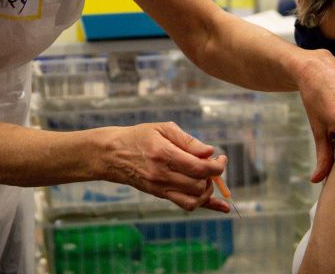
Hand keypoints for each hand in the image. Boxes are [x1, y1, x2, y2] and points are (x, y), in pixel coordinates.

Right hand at [102, 122, 230, 212]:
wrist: (113, 154)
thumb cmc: (139, 137)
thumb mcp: (162, 129)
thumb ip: (188, 141)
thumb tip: (210, 152)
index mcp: (164, 154)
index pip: (199, 167)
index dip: (217, 166)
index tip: (221, 158)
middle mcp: (162, 174)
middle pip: (199, 184)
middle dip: (212, 176)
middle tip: (212, 164)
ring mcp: (160, 188)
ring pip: (194, 199)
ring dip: (207, 189)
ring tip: (205, 177)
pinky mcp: (159, 195)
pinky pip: (186, 205)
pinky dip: (205, 205)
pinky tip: (221, 206)